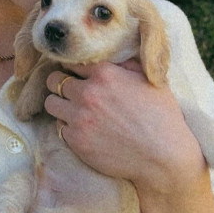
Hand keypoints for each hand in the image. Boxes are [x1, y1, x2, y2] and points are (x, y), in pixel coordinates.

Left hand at [44, 61, 205, 193]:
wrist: (162, 156)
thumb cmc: (161, 116)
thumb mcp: (150, 80)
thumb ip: (127, 64)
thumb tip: (113, 56)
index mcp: (105, 74)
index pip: (71, 62)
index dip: (73, 68)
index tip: (76, 74)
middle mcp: (88, 93)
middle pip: (53, 80)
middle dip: (60, 83)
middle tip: (69, 91)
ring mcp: (79, 118)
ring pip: (51, 103)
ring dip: (59, 104)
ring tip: (72, 110)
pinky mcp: (76, 140)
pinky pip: (58, 127)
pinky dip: (67, 127)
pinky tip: (82, 129)